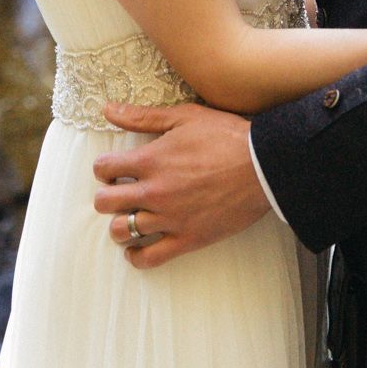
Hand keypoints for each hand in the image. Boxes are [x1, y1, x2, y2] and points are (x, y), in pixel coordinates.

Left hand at [91, 101, 267, 269]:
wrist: (263, 166)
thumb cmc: (226, 137)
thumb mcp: (184, 117)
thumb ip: (143, 116)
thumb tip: (107, 110)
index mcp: (150, 160)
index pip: (103, 169)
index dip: (105, 167)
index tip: (114, 168)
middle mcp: (154, 192)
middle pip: (105, 202)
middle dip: (107, 195)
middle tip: (120, 192)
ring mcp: (170, 219)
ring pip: (121, 231)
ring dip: (119, 224)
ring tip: (129, 217)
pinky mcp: (188, 239)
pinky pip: (149, 258)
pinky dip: (136, 256)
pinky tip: (138, 247)